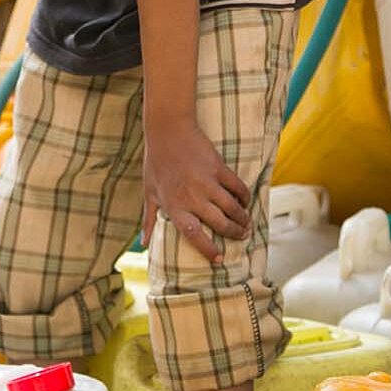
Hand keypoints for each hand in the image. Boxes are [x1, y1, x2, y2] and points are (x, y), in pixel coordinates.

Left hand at [142, 118, 251, 262]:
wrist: (168, 131)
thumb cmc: (156, 162)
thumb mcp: (149, 192)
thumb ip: (148, 219)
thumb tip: (143, 243)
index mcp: (174, 206)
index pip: (193, 235)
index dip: (208, 249)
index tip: (219, 259)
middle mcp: (192, 197)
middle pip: (220, 224)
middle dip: (234, 233)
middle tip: (242, 236)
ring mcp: (207, 182)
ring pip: (232, 208)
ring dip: (243, 218)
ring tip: (246, 224)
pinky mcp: (218, 168)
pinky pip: (238, 187)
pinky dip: (245, 197)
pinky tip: (245, 201)